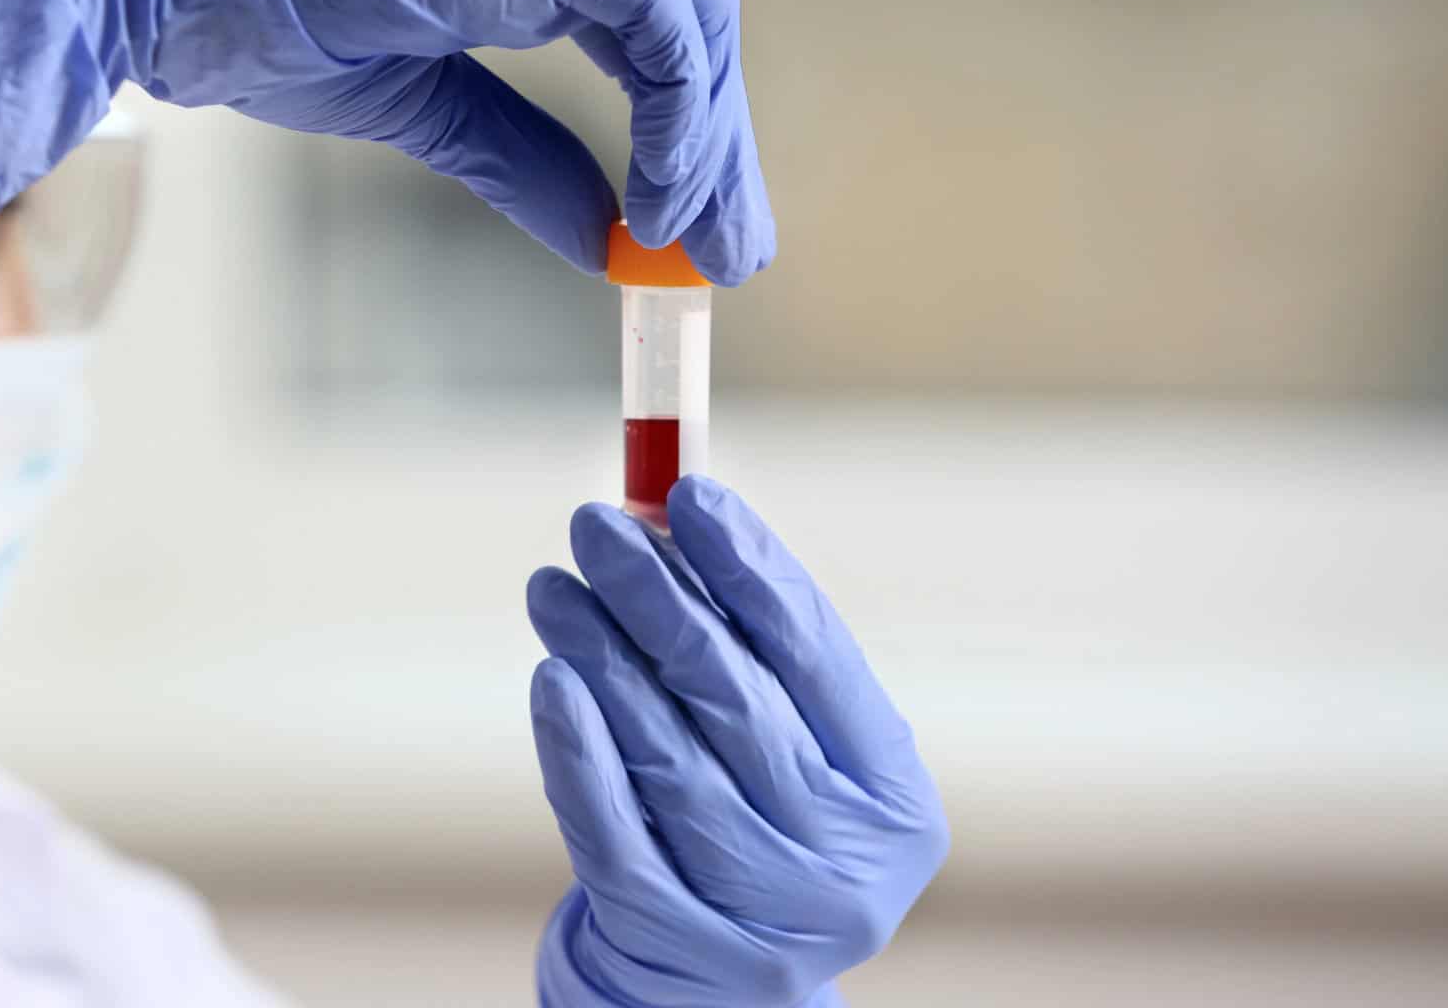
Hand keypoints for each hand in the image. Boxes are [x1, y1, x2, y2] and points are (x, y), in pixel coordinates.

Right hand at [0, 0, 772, 284]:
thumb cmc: (265, 19)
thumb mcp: (428, 108)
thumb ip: (521, 158)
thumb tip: (603, 231)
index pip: (646, 26)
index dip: (683, 128)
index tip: (691, 222)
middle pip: (686, 21)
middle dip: (720, 148)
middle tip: (733, 250)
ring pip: (693, 18)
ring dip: (714, 144)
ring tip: (707, 245)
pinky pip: (665, 21)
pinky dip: (682, 117)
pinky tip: (665, 198)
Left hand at [526, 477, 948, 1006]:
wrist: (719, 986)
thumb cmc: (758, 826)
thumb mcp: (793, 750)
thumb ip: (752, 649)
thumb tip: (672, 512)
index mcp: (894, 797)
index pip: (816, 654)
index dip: (750, 565)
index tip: (689, 490)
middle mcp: (849, 865)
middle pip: (737, 700)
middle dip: (659, 597)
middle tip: (593, 526)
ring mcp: (769, 921)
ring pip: (670, 760)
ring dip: (604, 658)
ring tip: (555, 588)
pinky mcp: (683, 951)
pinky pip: (616, 835)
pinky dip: (579, 752)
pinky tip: (553, 680)